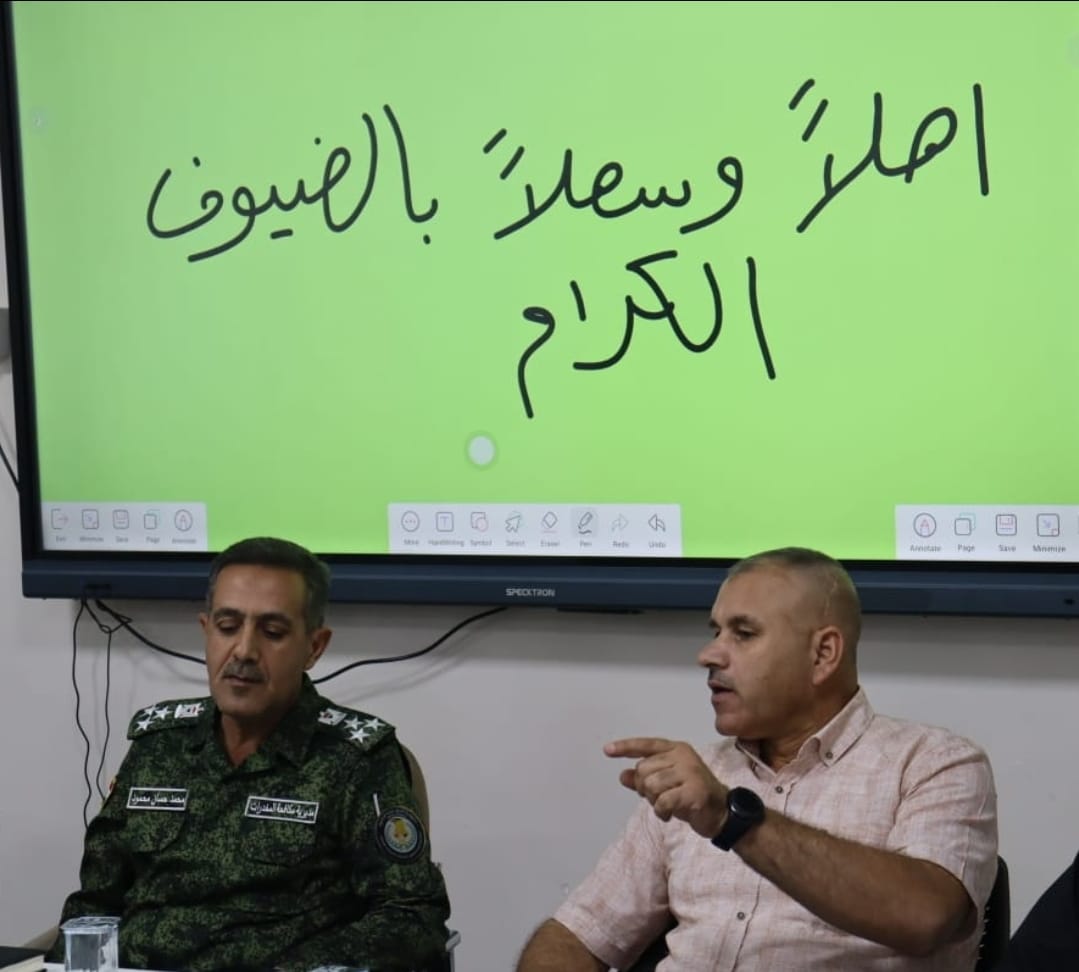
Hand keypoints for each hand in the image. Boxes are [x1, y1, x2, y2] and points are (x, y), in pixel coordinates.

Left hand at [605, 736, 728, 837]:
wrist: (722, 813)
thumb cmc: (692, 796)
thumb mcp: (666, 786)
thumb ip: (644, 779)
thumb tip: (622, 775)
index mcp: (676, 750)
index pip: (646, 745)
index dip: (625, 747)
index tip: (607, 750)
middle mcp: (682, 756)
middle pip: (643, 769)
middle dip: (644, 788)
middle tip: (658, 798)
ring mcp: (690, 772)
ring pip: (651, 785)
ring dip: (654, 801)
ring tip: (667, 806)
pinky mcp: (694, 791)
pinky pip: (663, 801)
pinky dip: (661, 811)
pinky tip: (670, 814)